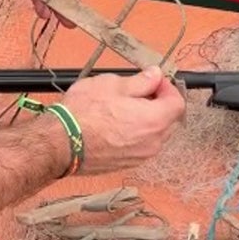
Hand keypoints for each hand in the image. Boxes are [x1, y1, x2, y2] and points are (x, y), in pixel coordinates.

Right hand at [59, 65, 185, 174]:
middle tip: (138, 92)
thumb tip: (155, 75)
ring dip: (146, 120)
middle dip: (159, 104)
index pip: (177, 102)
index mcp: (154, 120)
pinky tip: (114, 124)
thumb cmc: (84, 113)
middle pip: (169, 120)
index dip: (168, 88)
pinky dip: (134, 134)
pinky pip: (140, 146)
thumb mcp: (111, 85)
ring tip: (123, 108)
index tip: (154, 80)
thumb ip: (140, 82)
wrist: (61, 143)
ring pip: (154, 135)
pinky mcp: (126, 164)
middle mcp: (153, 142)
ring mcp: (140, 156)